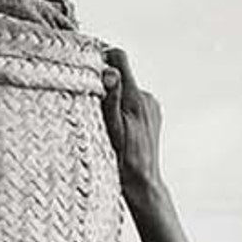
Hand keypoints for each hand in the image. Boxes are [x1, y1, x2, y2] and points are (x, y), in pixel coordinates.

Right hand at [100, 47, 163, 202]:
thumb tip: (109, 71)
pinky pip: (134, 101)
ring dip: (115, 98)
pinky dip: (124, 108)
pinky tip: (119, 128)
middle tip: (93, 104)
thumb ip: (110, 99)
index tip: (87, 65)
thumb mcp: (111, 131)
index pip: (119, 58)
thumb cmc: (123, 163)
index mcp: (136, 99)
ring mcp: (152, 106)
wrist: (143, 184)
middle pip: (122, 73)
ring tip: (107, 122)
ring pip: (128, 89)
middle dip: (106, 83)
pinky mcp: (153, 114)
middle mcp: (147, 98)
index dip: (102, 56)